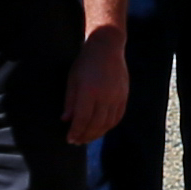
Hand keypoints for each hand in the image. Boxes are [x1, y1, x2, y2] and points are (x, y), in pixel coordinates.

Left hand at [63, 24, 131, 145]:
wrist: (107, 47)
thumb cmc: (85, 62)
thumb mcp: (72, 79)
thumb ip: (70, 101)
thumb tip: (66, 120)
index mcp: (89, 91)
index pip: (82, 119)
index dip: (75, 132)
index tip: (69, 139)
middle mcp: (105, 96)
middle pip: (95, 124)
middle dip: (85, 136)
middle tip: (77, 142)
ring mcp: (117, 96)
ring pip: (108, 123)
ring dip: (97, 134)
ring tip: (87, 137)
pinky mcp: (124, 95)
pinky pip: (118, 117)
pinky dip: (109, 126)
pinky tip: (101, 129)